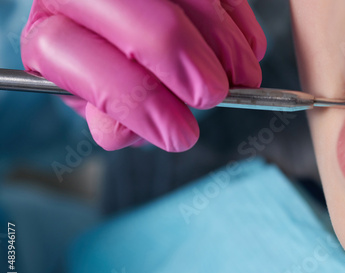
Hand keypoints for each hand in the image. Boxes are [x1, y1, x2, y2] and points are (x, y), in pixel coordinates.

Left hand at [21, 0, 265, 150]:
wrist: (117, 22)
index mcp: (52, 33)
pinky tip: (247, 48)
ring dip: (225, 44)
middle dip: (186, 62)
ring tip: (242, 77)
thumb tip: (136, 132)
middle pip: (143, 20)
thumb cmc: (109, 67)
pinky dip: (238, 20)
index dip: (136, 102)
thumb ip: (110, 117)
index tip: (182, 134)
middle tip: (214, 96)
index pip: (76, 58)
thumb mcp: (96, 97)